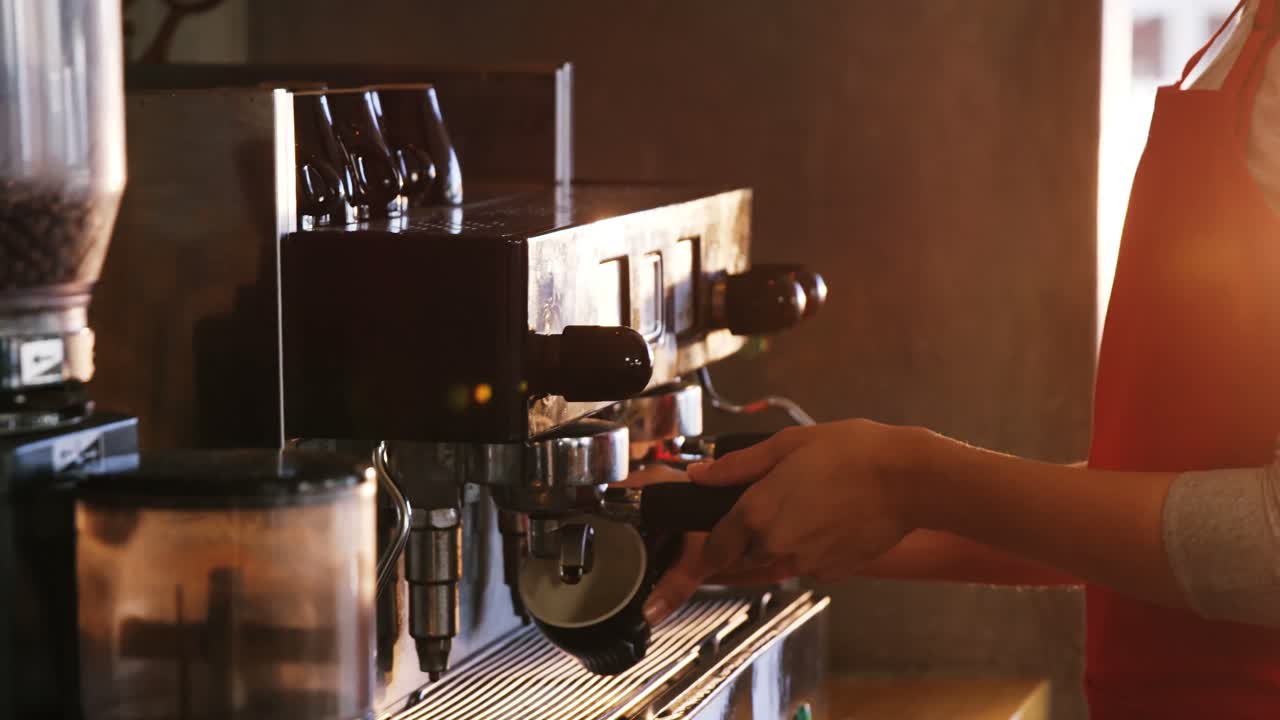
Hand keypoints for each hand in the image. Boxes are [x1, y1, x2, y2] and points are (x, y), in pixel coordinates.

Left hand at [642, 420, 924, 624]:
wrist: (906, 480)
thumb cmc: (850, 453)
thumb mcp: (786, 445)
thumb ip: (737, 465)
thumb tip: (700, 474)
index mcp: (756, 514)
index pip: (714, 548)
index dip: (713, 541)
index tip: (721, 530)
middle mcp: (775, 546)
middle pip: (744, 556)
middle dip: (750, 538)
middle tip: (778, 503)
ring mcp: (805, 564)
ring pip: (778, 561)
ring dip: (783, 543)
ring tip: (811, 507)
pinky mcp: (832, 573)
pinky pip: (809, 565)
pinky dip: (812, 550)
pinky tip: (831, 521)